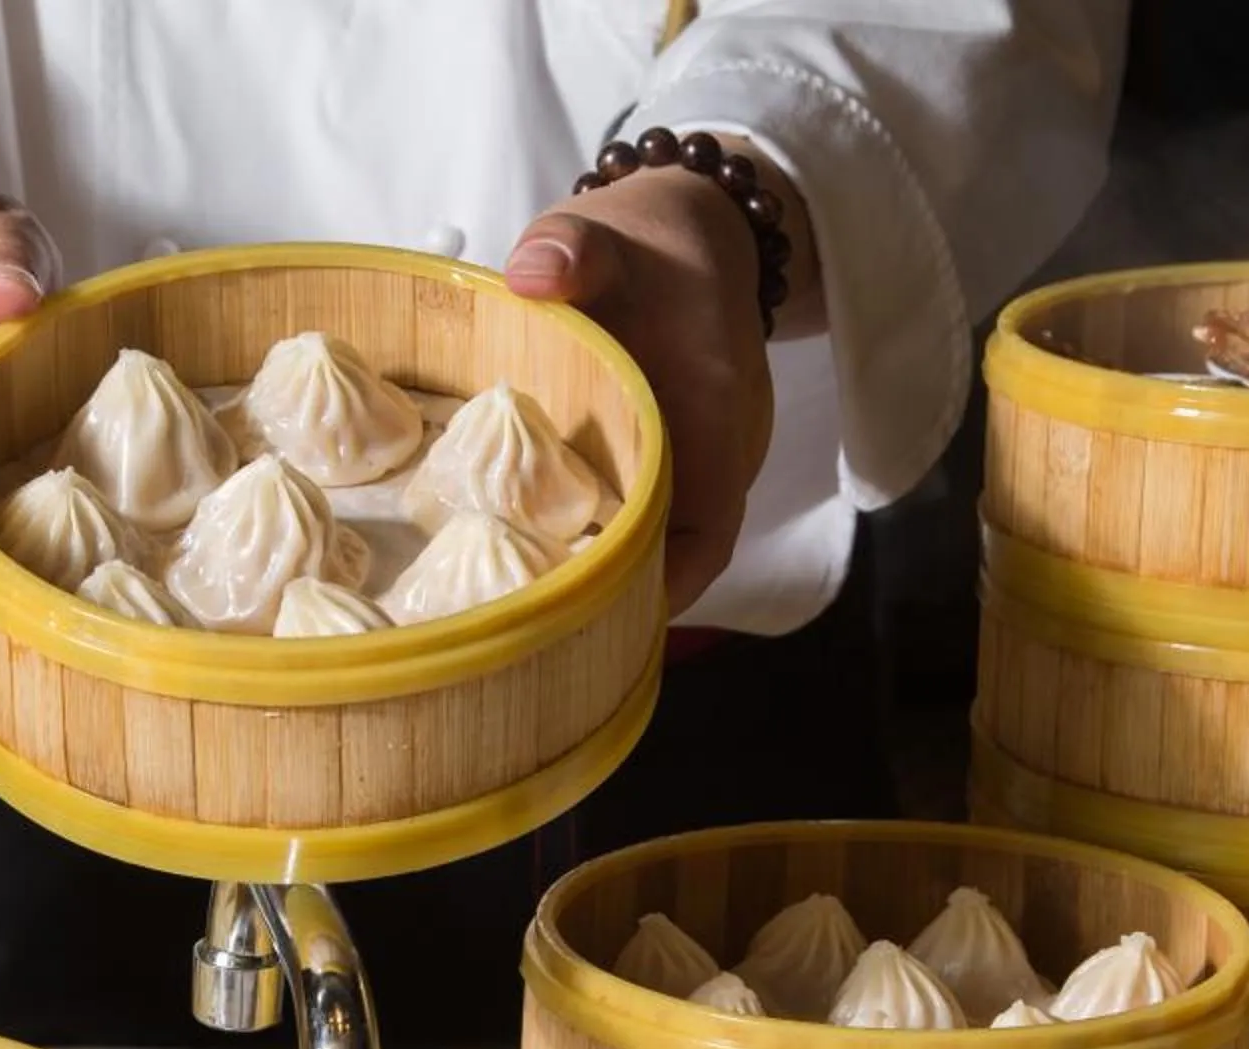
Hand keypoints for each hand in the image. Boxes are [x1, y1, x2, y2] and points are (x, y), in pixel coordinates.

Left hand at [504, 158, 811, 618]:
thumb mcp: (607, 230)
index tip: (598, 612)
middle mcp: (718, 450)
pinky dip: (599, 536)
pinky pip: (644, 514)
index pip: (706, 529)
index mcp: (714, 408)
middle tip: (535, 622)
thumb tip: (532, 272)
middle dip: (617, 591)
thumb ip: (572, 248)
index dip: (663, 583)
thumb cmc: (648, 238)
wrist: (692, 226)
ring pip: (663, 540)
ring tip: (529, 601)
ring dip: (607, 568)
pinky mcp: (671, 458)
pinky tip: (537, 550)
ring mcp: (698, 459)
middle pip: (679, 552)